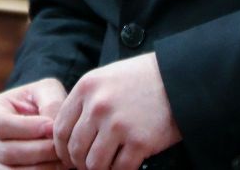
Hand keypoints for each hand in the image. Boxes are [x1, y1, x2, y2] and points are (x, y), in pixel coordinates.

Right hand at [0, 78, 68, 169]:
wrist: (39, 120)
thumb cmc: (41, 101)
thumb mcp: (46, 90)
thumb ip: (51, 102)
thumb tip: (52, 126)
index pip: (0, 124)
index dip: (27, 128)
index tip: (52, 127)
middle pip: (7, 152)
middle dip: (39, 150)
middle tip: (61, 147)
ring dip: (41, 167)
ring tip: (62, 158)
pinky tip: (56, 168)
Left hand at [53, 54, 179, 169]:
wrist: (178, 79)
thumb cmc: (140, 80)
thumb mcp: (105, 78)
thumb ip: (84, 102)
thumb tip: (62, 133)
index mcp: (86, 88)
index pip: (60, 128)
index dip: (63, 149)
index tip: (70, 157)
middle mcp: (98, 106)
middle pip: (76, 149)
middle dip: (80, 163)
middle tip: (89, 165)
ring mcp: (119, 124)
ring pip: (94, 164)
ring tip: (107, 166)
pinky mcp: (140, 141)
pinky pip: (120, 169)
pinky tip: (125, 164)